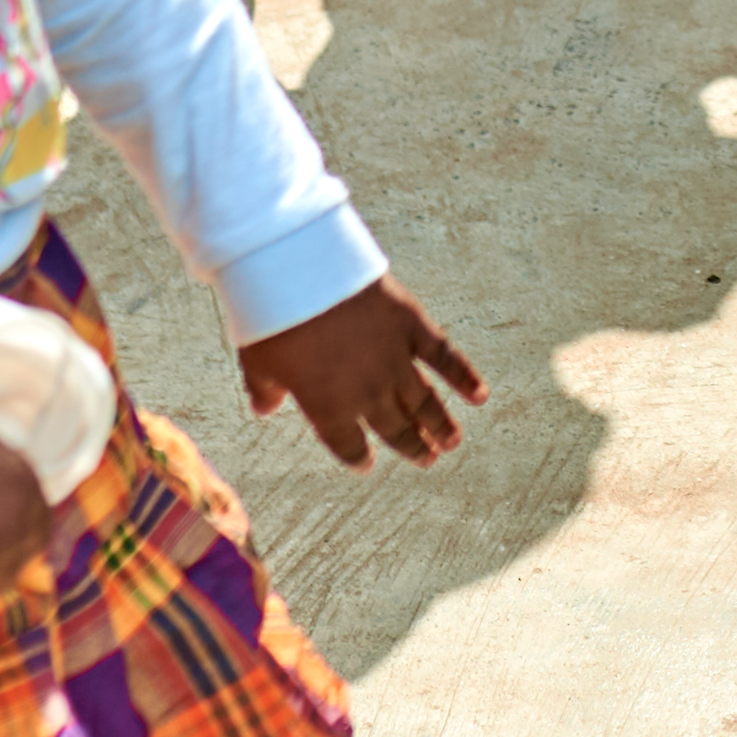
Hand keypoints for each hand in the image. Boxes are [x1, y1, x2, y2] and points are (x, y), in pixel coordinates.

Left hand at [239, 274, 485, 466]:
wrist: (301, 273)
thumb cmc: (273, 318)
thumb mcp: (256, 361)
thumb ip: (265, 389)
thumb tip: (264, 408)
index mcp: (327, 408)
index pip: (348, 444)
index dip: (358, 457)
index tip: (367, 464)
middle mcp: (367, 392)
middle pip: (394, 427)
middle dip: (411, 446)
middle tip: (428, 459)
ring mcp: (394, 360)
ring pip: (423, 401)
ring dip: (440, 424)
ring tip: (451, 442)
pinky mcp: (412, 326)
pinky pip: (444, 358)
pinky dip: (464, 377)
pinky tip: (479, 394)